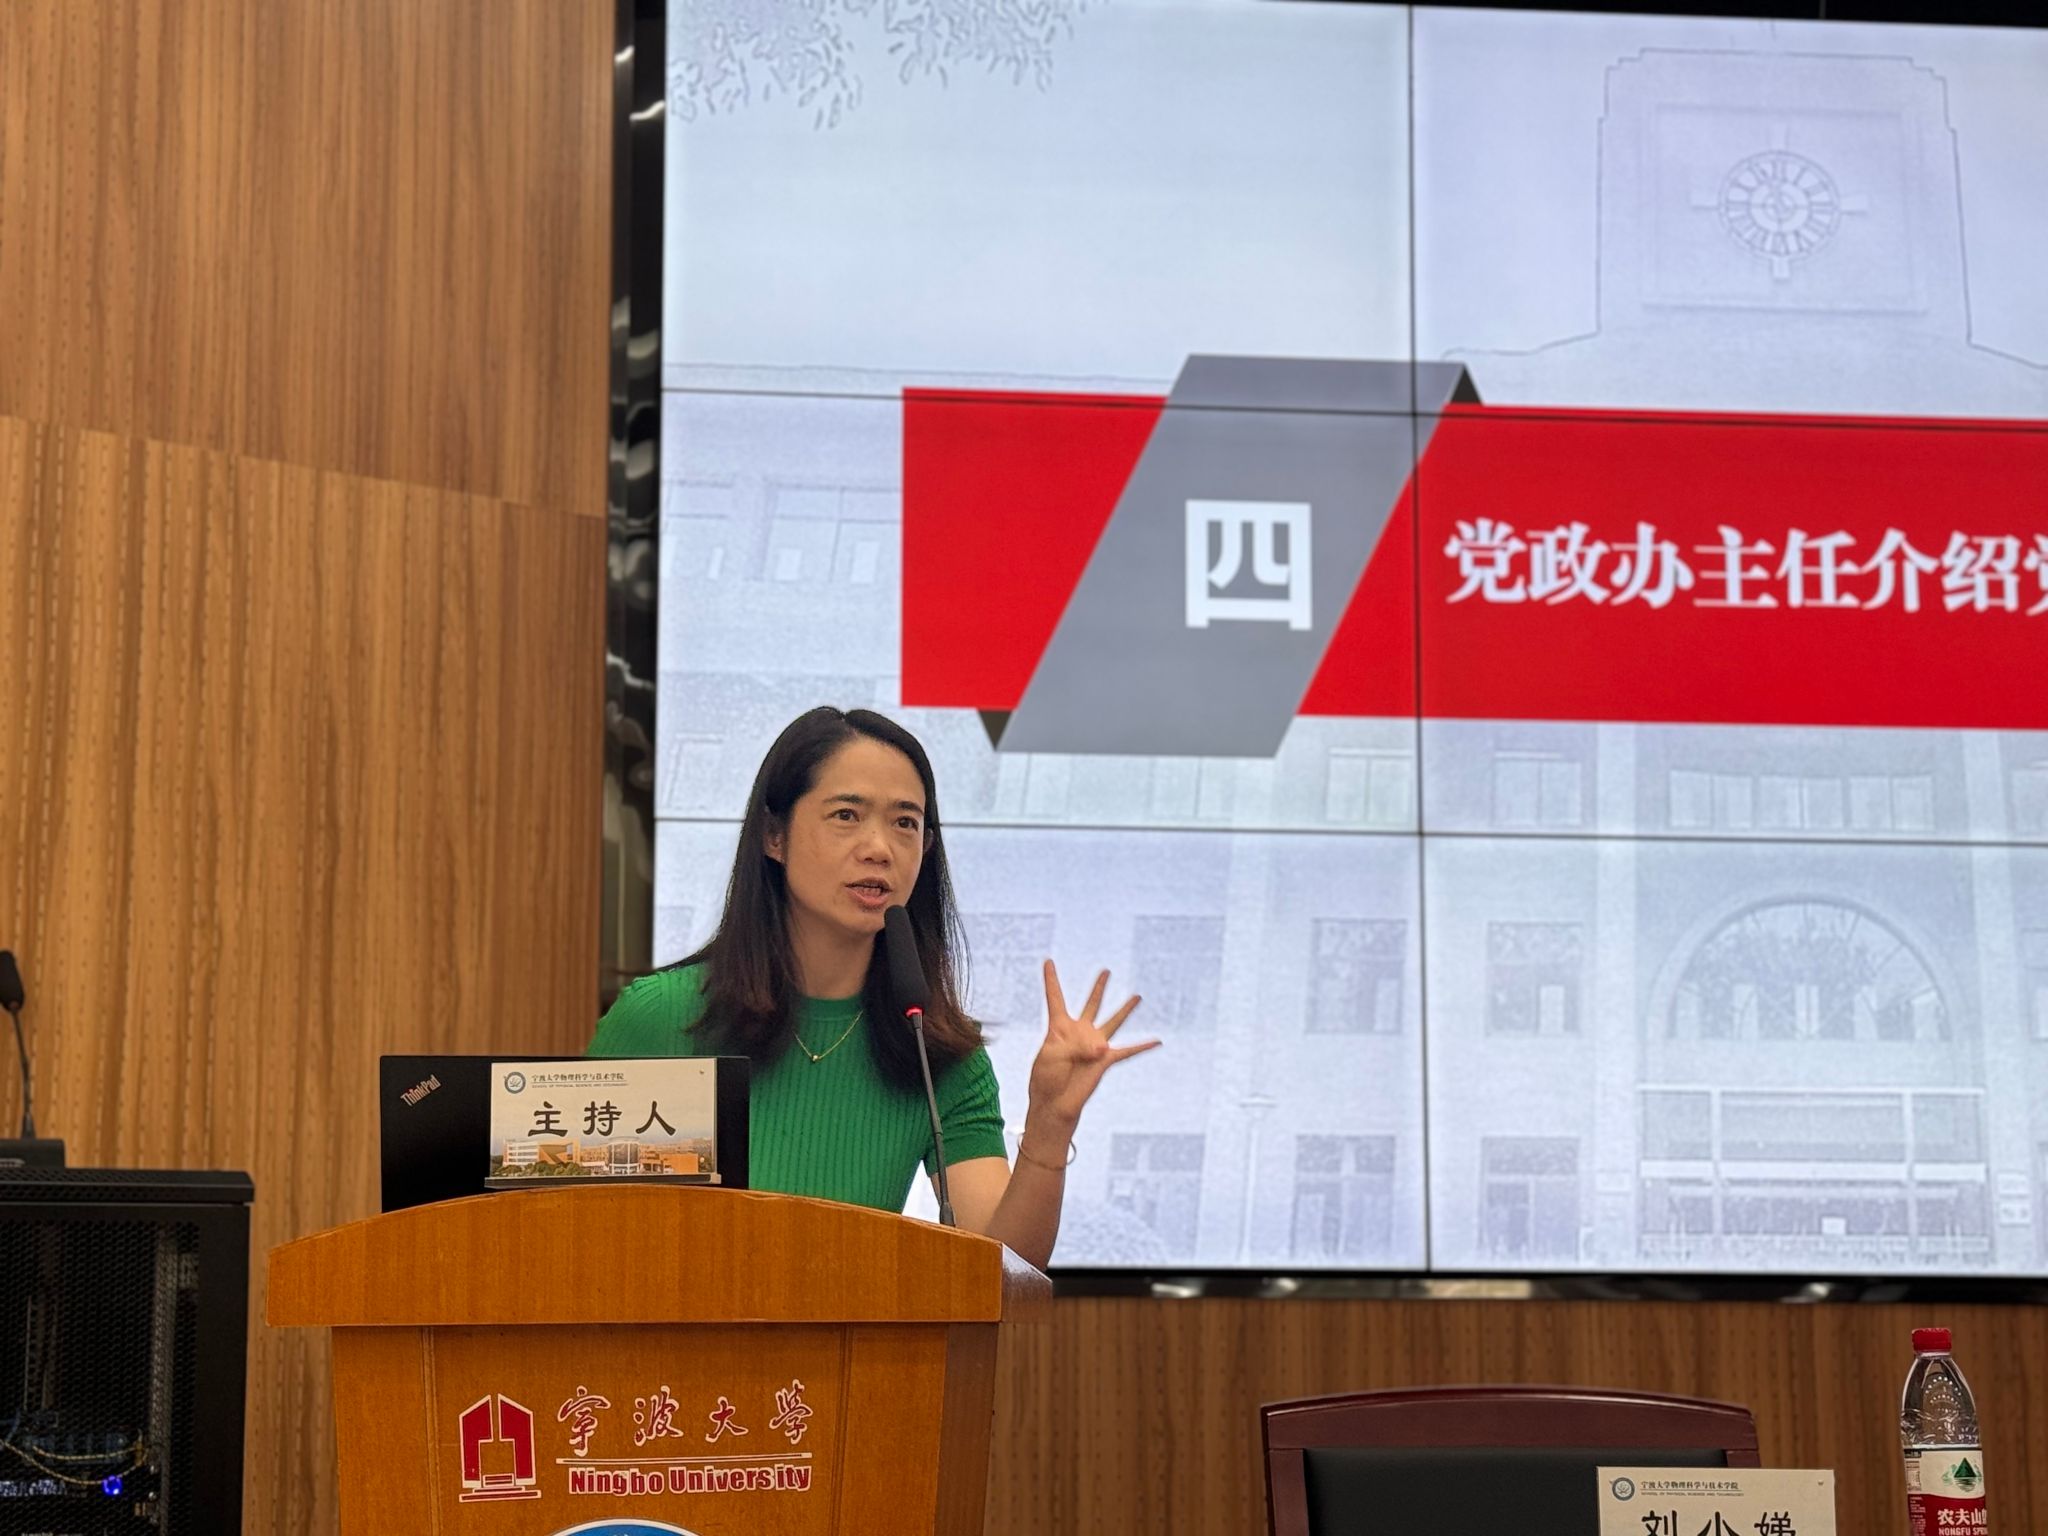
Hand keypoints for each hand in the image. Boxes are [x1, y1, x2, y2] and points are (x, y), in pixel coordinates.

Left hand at [1025, 961, 1159, 1138]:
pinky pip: (1128, 1051)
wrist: (1054, 1104)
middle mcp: (1079, 1032)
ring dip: (1125, 1010)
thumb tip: (1102, 1048)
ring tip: (1137, 996)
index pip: (1055, 997)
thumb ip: (1076, 1046)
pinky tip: (1157, 1041)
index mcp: (1058, 1027)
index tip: (1048, 961)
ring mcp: (1094, 1045)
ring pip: (1113, 1022)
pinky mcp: (1105, 1060)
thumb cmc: (1046, 1078)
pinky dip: (1143, 1046)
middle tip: (1106, 971)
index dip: (1051, 979)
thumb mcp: (1052, 1055)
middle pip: (1091, 1004)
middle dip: (1099, 987)